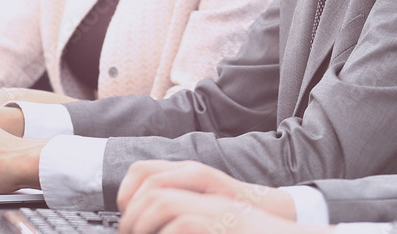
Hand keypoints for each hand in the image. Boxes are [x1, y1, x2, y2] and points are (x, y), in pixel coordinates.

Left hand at [117, 161, 294, 220]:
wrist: (273, 220)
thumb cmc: (235, 217)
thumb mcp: (200, 202)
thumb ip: (177, 201)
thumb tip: (140, 219)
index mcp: (190, 173)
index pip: (143, 170)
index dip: (125, 191)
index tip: (123, 214)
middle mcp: (197, 176)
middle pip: (147, 182)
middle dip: (130, 212)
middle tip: (128, 232)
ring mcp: (208, 194)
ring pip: (160, 200)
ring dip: (142, 223)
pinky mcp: (217, 214)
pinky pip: (181, 222)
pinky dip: (166, 233)